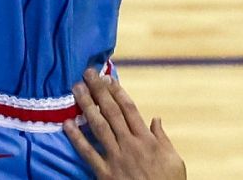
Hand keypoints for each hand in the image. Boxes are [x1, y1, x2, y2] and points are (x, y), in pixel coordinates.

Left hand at [63, 69, 186, 179]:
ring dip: (87, 105)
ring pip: (98, 126)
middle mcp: (129, 144)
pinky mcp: (105, 173)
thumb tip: (156, 118)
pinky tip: (68, 124)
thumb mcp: (175, 160)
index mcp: (147, 139)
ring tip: (76, 88)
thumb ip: (163, 138)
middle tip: (87, 73)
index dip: (118, 91)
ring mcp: (116, 158)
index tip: (108, 78)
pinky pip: (88, 153)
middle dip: (99, 90)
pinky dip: (77, 138)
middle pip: (111, 112)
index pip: (129, 109)